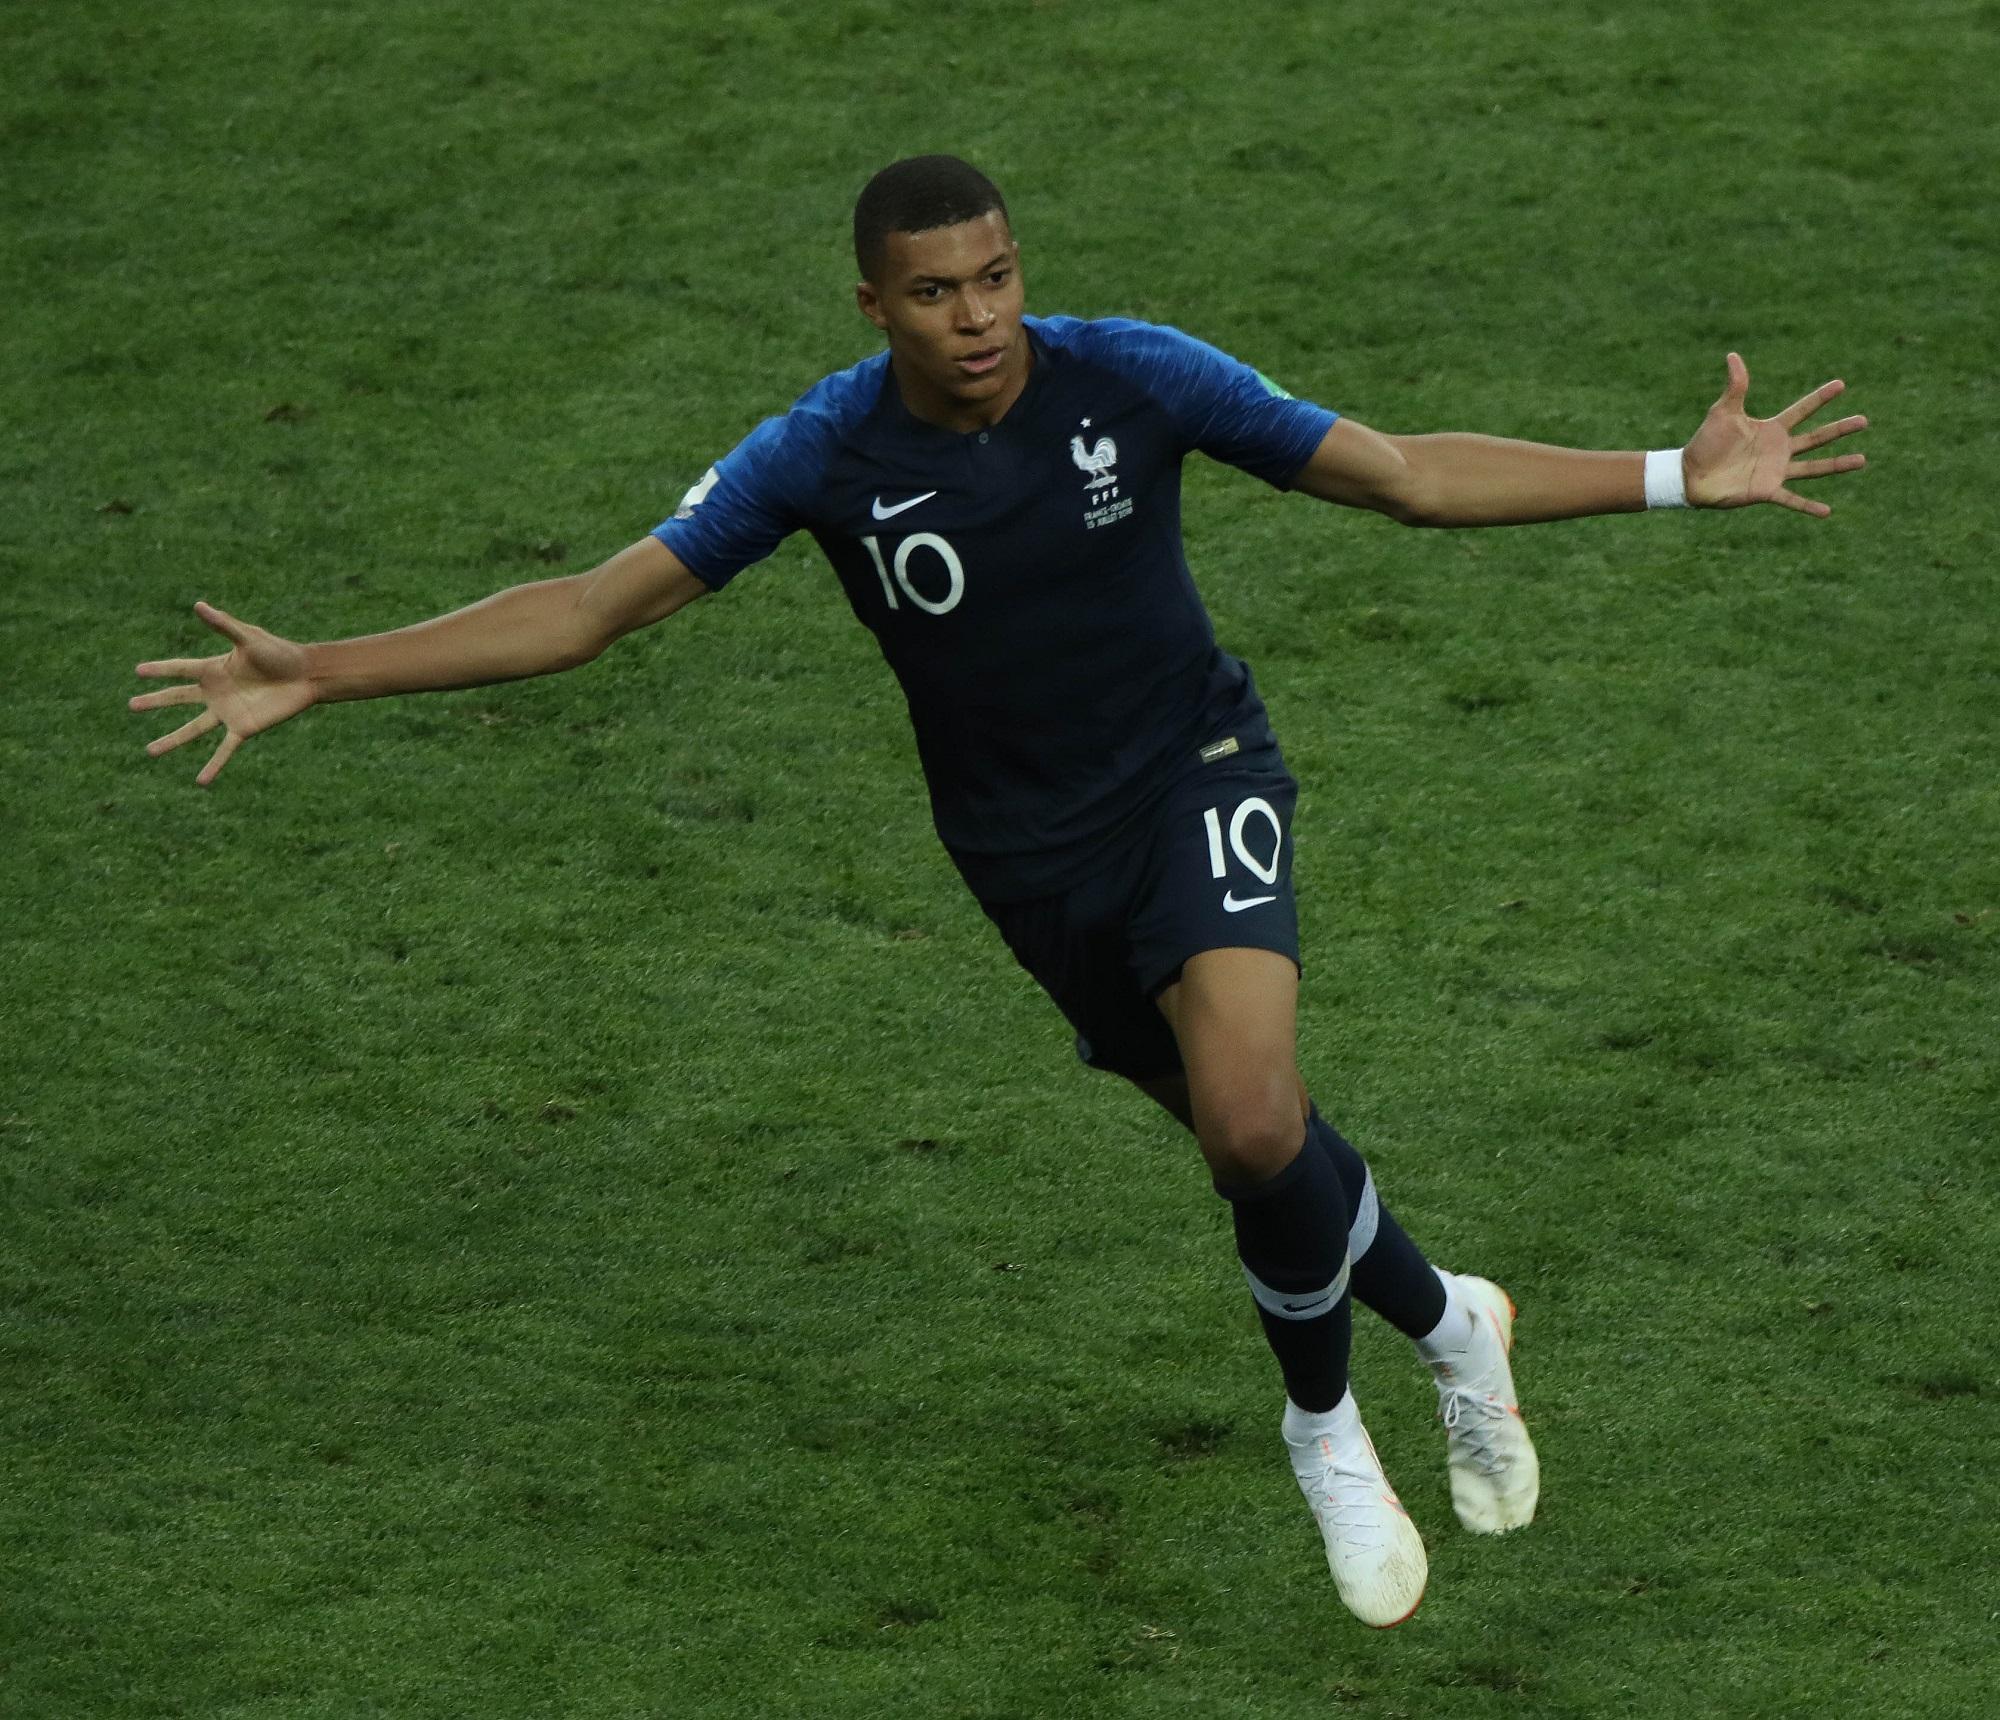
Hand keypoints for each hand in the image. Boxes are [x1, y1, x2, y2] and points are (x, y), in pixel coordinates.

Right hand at [129, 602, 315, 784]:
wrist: (306, 675)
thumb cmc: (279, 652)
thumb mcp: (249, 637)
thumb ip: (223, 625)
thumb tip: (198, 605)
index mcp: (214, 669)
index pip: (179, 669)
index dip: (159, 670)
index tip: (137, 671)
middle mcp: (216, 692)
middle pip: (178, 699)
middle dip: (155, 702)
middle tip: (132, 705)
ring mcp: (227, 712)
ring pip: (193, 729)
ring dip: (172, 741)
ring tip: (149, 751)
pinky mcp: (243, 728)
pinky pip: (224, 750)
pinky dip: (213, 766)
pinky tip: (201, 781)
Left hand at [1683, 352, 1867, 516]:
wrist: (1690, 474)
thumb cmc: (1705, 442)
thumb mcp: (1723, 411)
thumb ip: (1735, 386)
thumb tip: (1733, 355)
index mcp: (1771, 428)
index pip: (1802, 410)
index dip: (1820, 397)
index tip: (1841, 384)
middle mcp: (1779, 449)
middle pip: (1816, 437)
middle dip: (1840, 429)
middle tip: (1864, 421)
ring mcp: (1776, 471)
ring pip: (1814, 467)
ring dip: (1837, 464)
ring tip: (1862, 460)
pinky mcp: (1767, 491)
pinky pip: (1792, 500)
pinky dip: (1808, 506)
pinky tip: (1827, 512)